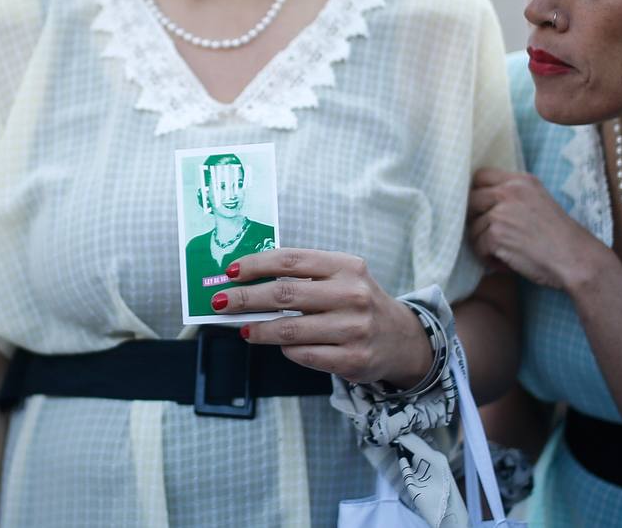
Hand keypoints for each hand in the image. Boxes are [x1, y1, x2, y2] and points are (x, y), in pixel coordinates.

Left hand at [211, 248, 431, 386]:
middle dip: (245, 298)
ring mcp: (354, 329)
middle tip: (220, 302)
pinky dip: (285, 349)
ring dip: (258, 329)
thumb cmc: (358, 302)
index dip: (256, 264)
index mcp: (346, 266)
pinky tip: (279, 344)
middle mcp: (352, 295)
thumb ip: (303, 276)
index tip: (230, 271)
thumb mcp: (341, 277)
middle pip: (284, 295)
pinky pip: (304, 355)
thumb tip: (249, 280)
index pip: (290, 261)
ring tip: (244, 329)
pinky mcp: (353, 360)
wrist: (401, 339)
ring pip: (289, 330)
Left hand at [467, 168, 608, 291]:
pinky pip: (478, 247)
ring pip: (473, 227)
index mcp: (521, 181)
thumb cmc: (560, 236)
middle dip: (477, 219)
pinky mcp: (496, 234)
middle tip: (491, 234)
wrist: (575, 258)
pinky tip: (506, 262)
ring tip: (506, 252)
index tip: (481, 207)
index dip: (477, 192)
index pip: (481, 176)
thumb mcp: (540, 201)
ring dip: (484, 243)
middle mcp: (509, 192)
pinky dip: (489, 258)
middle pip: (471, 200)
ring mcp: (500, 212)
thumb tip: (484, 200)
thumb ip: (514, 195)